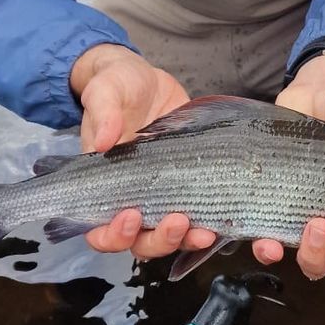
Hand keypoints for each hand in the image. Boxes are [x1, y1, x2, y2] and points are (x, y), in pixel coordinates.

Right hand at [69, 42, 216, 260]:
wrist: (147, 81)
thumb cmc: (117, 87)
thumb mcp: (106, 91)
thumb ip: (102, 112)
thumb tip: (103, 140)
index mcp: (105, 187)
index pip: (100, 230)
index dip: (113, 234)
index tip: (131, 215)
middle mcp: (133, 199)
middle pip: (141, 242)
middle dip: (159, 240)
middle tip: (177, 221)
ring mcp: (164, 196)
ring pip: (171, 237)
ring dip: (186, 239)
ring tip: (205, 231)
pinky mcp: (191, 187)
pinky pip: (199, 216)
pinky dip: (210, 224)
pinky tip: (224, 221)